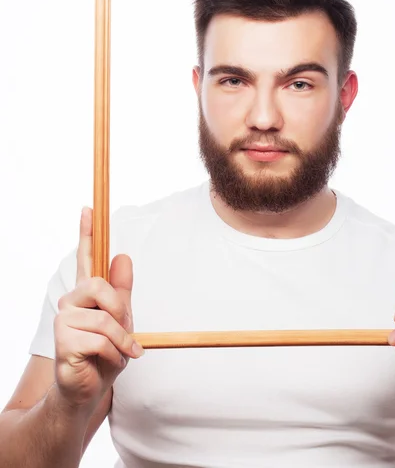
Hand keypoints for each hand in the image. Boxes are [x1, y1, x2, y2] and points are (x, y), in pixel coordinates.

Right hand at [54, 207, 143, 414]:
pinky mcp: (63, 341)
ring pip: (105, 318)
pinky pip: (101, 340)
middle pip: (100, 286)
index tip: (88, 208)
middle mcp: (71, 302)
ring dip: (122, 340)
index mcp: (86, 295)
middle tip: (126, 333)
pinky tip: (106, 362)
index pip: (86, 258)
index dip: (86, 233)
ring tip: (121, 353)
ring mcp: (64, 321)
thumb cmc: (105, 353)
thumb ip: (122, 291)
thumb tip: (123, 256)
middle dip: (120, 310)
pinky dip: (114, 355)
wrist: (89, 390)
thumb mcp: (122, 320)